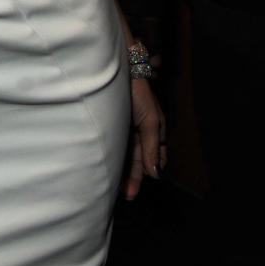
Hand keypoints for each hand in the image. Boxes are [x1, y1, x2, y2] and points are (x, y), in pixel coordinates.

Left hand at [123, 76, 166, 200]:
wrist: (117, 71)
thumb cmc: (138, 92)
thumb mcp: (149, 120)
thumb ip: (151, 146)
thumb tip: (156, 174)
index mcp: (154, 129)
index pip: (154, 157)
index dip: (148, 172)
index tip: (138, 188)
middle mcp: (139, 130)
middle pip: (138, 159)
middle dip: (133, 177)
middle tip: (127, 195)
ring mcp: (124, 127)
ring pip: (125, 154)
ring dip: (122, 171)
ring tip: (116, 190)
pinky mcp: (111, 125)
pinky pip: (114, 146)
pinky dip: (113, 159)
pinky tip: (108, 171)